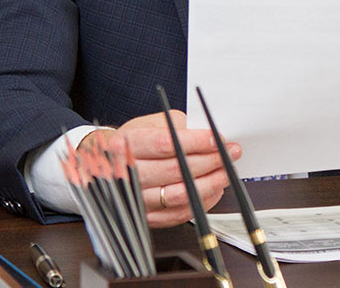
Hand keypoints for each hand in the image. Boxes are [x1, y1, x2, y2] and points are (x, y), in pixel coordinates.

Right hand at [78, 111, 240, 227]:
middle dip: (210, 161)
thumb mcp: (150, 122)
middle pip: (176, 170)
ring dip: (210, 183)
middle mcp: (128, 173)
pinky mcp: (146, 216)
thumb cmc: (134, 141)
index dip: (196, 142)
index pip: (166, 143)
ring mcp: (136, 198)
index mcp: (128, 144)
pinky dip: (201, 202)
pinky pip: (179, 214)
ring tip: (226, 171)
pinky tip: (213, 189)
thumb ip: (179, 125)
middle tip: (231, 153)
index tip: (218, 139)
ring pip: (180, 195)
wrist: (108, 165)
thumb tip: (209, 135)